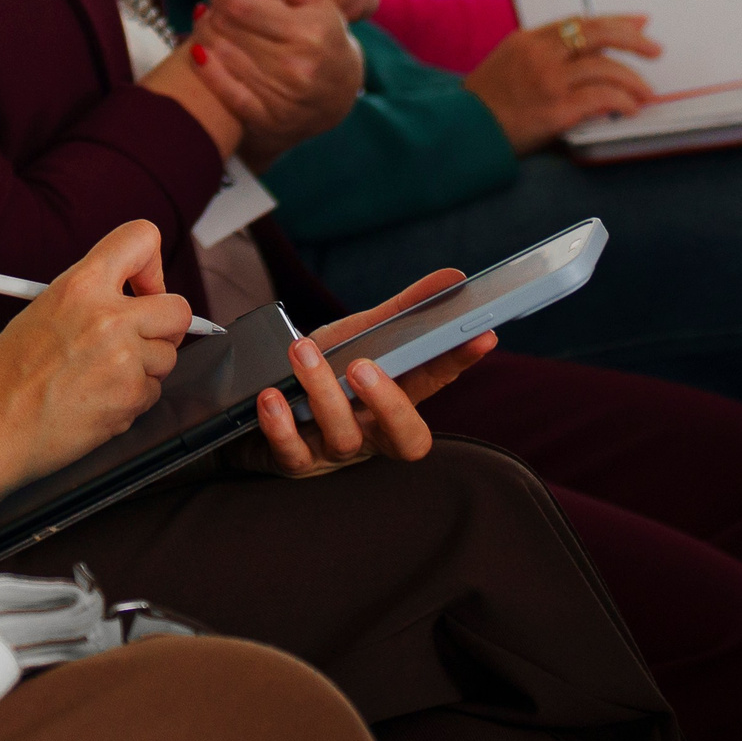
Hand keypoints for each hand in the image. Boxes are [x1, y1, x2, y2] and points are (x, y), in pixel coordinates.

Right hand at [0, 220, 192, 512]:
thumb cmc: (5, 376)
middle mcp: (108, 316)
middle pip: (179, 308)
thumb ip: (90, 299)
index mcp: (81, 284)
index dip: (151, 266)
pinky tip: (97, 401)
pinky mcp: (130, 397)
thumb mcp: (42, 310)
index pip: (143, 238)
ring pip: (168, 355)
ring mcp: (124, 358)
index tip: (142, 288)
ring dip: (145, 367)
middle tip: (142, 337)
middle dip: (166, 325)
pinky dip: (132, 398)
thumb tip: (133, 301)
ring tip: (101, 377)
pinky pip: (154, 391)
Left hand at [187, 0, 363, 166]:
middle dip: (213, 8)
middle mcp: (297, 67)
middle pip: (226, 27)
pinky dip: (204, 68)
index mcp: (310, 31)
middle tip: (215, 1)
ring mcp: (281, 96)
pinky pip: (223, 91)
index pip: (242, 3)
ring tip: (209, 22)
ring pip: (219, 54)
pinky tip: (199, 51)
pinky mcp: (267, 120)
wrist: (337, 93)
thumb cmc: (321, 34)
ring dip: (205, 33)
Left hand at [249, 269, 492, 473]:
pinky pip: (293, 453)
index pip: (435, 381)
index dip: (458, 362)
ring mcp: (335, 451)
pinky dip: (281, 424)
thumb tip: (454, 278)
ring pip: (343, 436)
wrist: (260, 403)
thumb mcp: (359, 337)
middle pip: (404, 437)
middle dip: (389, 403)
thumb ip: (403, 311)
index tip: (481, 335)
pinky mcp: (295, 462)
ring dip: (322, 392)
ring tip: (302, 351)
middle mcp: (372, 432)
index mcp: (396, 399)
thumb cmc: (323, 371)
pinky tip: (272, 396)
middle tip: (363, 366)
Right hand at [465, 17, 661, 153]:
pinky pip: (602, 98)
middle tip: (655, 49)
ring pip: (605, 68)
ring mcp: (549, 81)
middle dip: (633, 39)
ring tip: (646, 93)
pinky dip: (622, 101)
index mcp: (528, 40)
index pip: (580, 22)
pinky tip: (630, 108)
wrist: (463, 132)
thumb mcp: (508, 65)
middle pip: (598, 34)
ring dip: (634, 80)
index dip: (615, 21)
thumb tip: (587, 58)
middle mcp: (540, 54)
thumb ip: (542, 56)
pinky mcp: (556, 109)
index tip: (639, 22)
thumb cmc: (483, 106)